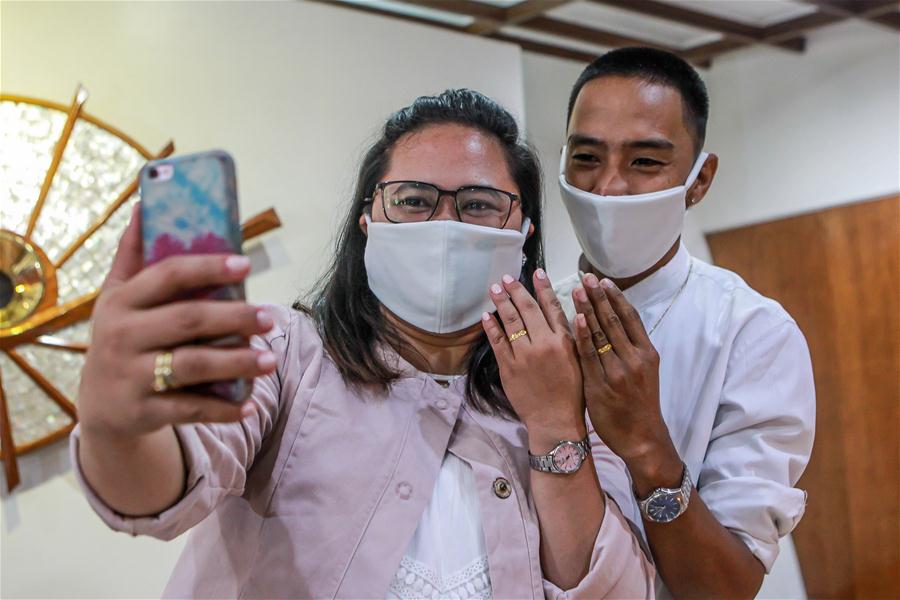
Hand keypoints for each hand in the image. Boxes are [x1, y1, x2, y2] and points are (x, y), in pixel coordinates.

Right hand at [77, 205, 276, 440]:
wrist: (100, 407)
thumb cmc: (122, 338)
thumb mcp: (118, 297)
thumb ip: (133, 254)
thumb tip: (145, 203)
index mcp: (121, 301)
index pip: (167, 275)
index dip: (207, 267)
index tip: (245, 265)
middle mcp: (121, 336)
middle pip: (187, 321)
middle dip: (234, 318)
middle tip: (270, 318)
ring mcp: (130, 376)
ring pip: (192, 366)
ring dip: (236, 363)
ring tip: (270, 360)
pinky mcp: (142, 411)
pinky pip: (189, 408)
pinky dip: (222, 409)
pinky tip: (250, 404)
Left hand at [482, 269, 585, 449]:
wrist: (556, 421)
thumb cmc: (572, 394)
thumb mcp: (580, 362)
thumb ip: (571, 338)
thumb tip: (566, 315)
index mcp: (564, 341)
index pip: (552, 307)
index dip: (543, 287)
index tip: (537, 272)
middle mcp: (544, 343)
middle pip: (528, 309)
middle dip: (516, 290)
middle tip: (507, 277)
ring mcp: (524, 355)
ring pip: (510, 321)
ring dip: (501, 302)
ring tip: (494, 289)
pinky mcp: (509, 367)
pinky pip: (497, 342)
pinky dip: (491, 327)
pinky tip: (486, 316)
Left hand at [571, 273, 680, 489]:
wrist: (641, 437)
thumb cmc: (638, 403)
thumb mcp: (644, 372)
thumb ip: (630, 348)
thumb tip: (611, 322)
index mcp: (647, 353)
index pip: (630, 317)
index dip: (616, 297)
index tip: (603, 280)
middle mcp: (635, 359)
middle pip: (614, 320)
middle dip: (599, 296)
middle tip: (586, 276)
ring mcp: (618, 372)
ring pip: (601, 333)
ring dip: (588, 308)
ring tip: (577, 289)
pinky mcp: (601, 385)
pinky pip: (589, 355)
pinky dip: (583, 335)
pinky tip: (576, 318)